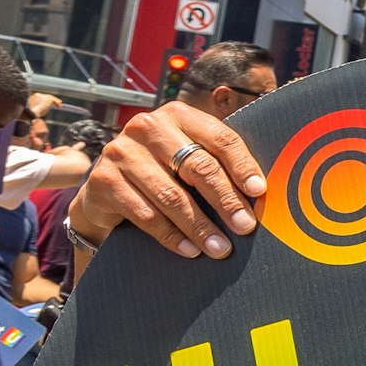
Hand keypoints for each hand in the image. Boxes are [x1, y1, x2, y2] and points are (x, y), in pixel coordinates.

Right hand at [70, 101, 261, 259]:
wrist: (106, 186)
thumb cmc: (162, 170)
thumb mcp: (187, 157)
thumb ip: (217, 162)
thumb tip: (261, 193)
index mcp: (178, 114)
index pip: (219, 138)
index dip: (242, 166)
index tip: (260, 192)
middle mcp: (147, 127)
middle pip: (197, 166)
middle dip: (226, 200)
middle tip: (245, 226)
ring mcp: (122, 152)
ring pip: (171, 195)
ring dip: (200, 226)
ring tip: (221, 248)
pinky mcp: (104, 181)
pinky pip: (146, 214)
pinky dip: (171, 236)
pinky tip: (190, 250)